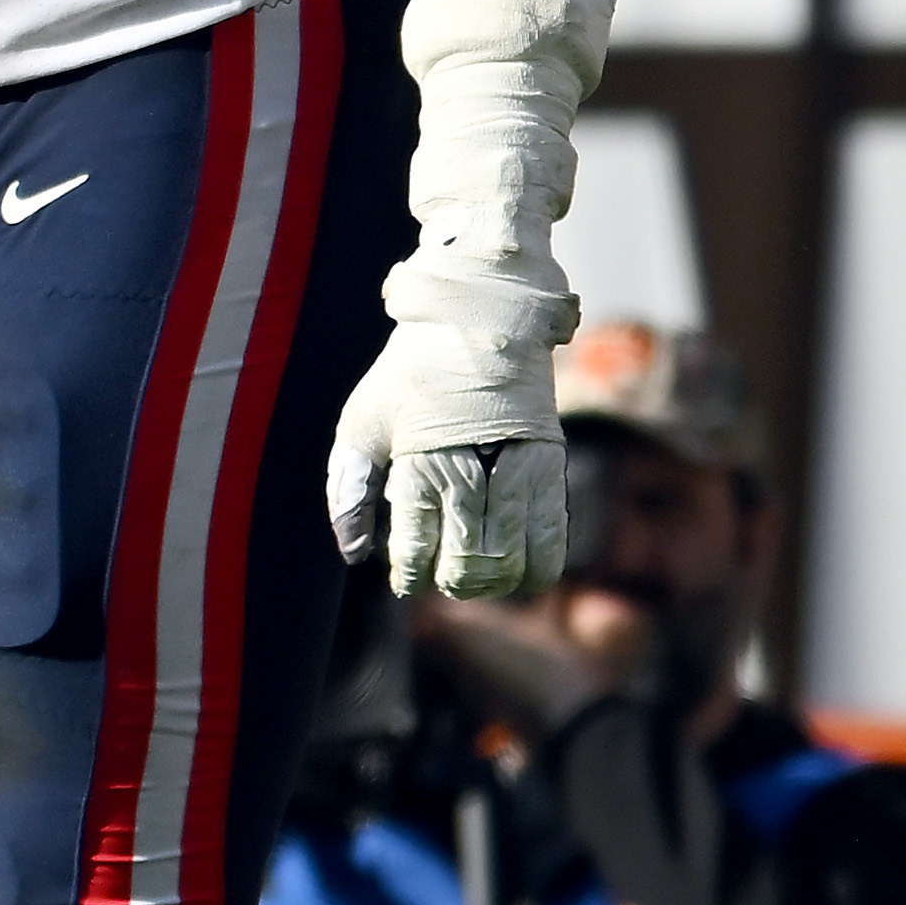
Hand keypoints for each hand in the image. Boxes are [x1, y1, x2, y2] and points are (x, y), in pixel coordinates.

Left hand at [330, 316, 567, 598]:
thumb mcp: (363, 421)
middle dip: (454, 582)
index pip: (417, 541)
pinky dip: (541, 564)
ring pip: (515, 557)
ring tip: (477, 582)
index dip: (410, 572)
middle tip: (441, 581)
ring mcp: (518, 470)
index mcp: (421, 461)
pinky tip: (525, 577)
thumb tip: (353, 553)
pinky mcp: (551, 466)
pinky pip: (555, 533)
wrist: (481, 322)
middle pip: (469, 558)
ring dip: (495, 582)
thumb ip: (351, 487)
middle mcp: (473, 471)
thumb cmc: (411, 375)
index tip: (404, 582)